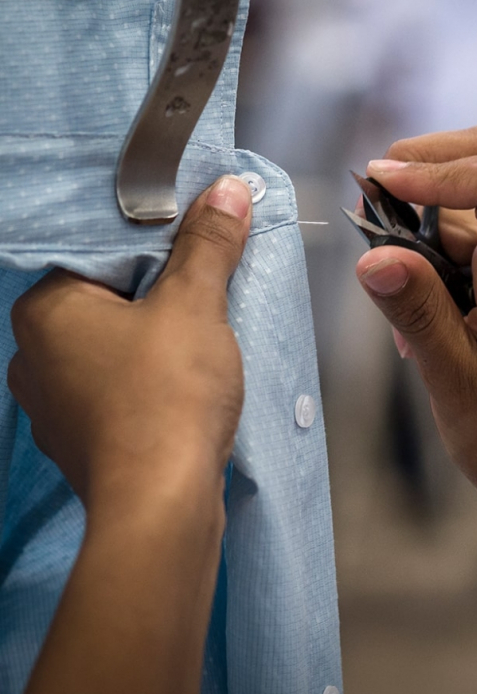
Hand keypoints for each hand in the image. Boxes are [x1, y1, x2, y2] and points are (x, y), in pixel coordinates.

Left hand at [7, 175, 251, 511]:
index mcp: (44, 310)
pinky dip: (146, 379)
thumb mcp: (195, 305)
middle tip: (205, 283)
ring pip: (110, 347)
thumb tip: (227, 188)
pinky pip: (115, 388)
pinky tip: (181, 383)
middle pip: (105, 299)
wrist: (162, 505)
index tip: (194, 241)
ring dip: (153, 337)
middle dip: (157, 290)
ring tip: (200, 334)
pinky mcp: (79, 440)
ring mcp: (51, 404)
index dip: (151, 242)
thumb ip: (207, 243)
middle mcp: (33, 354)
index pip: (95, 251)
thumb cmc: (168, 394)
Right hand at [356, 123, 476, 513]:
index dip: (437, 166)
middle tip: (372, 210)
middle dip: (424, 168)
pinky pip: (470, 244)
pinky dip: (431, 255)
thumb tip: (371, 257)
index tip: (377, 185)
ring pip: (471, 204)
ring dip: (420, 222)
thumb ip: (420, 316)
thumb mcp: (460, 387)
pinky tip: (417, 314)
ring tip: (393, 286)